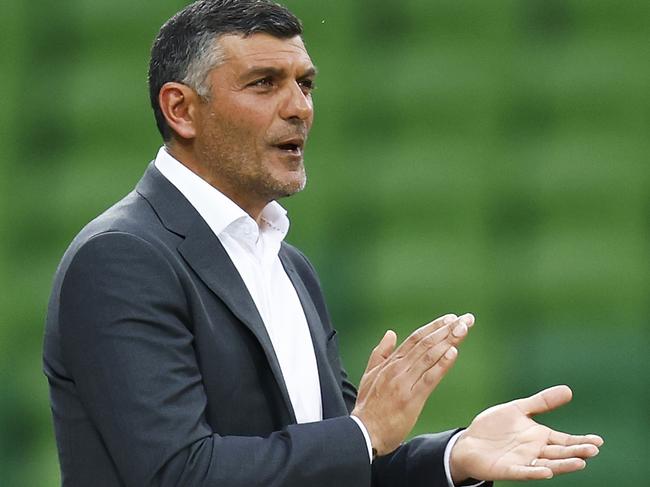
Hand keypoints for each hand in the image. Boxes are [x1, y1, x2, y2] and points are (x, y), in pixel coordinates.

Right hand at [352, 313, 474, 455]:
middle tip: (467, 319)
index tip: (452, 318)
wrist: (363, 433)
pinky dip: (442, 364)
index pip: (416, 338)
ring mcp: (404, 382)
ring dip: (449, 340)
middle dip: (448, 329)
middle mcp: (398, 368)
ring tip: (464, 329)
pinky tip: (453, 352)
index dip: (434, 326)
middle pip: (426, 343)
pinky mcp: (411, 399)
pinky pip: (429, 378)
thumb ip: (380, 353)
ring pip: (430, 356)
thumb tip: (390, 333)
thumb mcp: (369, 375)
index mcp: (390, 363)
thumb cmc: (368, 407)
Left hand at [450, 385, 603, 482]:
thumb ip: (541, 402)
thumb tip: (568, 390)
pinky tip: (547, 471)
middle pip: (560, 452)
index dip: (580, 441)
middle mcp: (535, 451)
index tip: (599, 441)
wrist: (469, 441)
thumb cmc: (494, 427)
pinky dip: (535, 472)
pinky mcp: (508, 469)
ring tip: (580, 463)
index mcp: (539, 436)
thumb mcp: (518, 409)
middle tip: (593, 450)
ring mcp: (523, 461)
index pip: (565, 440)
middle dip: (577, 452)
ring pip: (548, 464)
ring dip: (563, 465)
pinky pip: (524, 471)